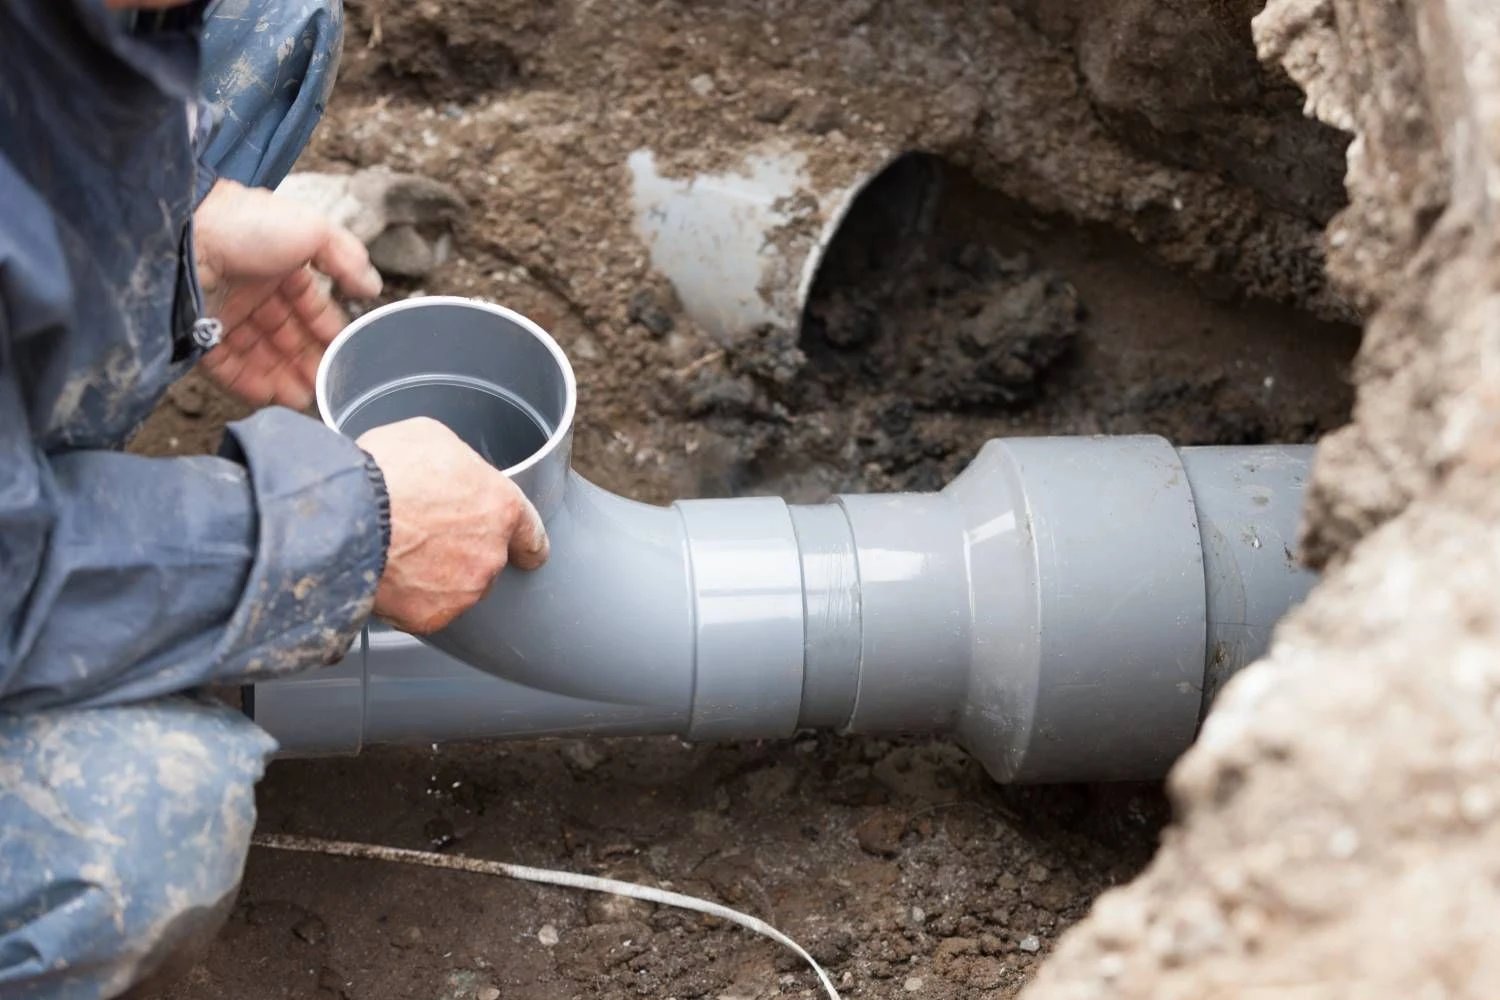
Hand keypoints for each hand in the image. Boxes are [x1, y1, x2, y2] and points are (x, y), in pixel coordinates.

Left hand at [193, 179, 383, 410]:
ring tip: (305, 400)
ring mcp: (223, 312)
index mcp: (278, 263)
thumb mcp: (312, 229)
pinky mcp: (197, 332)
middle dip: (308, 360)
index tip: (344, 353)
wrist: (180, 234)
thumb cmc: (245, 224)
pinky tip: (271, 396)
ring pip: (259, 353)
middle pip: (285, 333)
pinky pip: (226, 365)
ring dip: (283, 377)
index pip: (309, 303)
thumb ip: (347, 257)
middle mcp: (250, 288)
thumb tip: (372, 287)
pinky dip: (249, 382)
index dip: (327, 329)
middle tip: (327, 386)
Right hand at [357, 417, 549, 633]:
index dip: (525, 544)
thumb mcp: (430, 439)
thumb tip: (446, 472)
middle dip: (461, 552)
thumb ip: (454, 464)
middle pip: (486, 562)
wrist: (345, 515)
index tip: (525, 554)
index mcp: (501, 508)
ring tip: (398, 551)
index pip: (531, 537)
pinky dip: (407, 598)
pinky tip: (386, 573)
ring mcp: (462, 590)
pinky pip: (422, 609)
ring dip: (434, 576)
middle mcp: (489, 555)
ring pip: (455, 589)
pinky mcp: (430, 617)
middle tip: (423, 533)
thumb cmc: (386, 469)